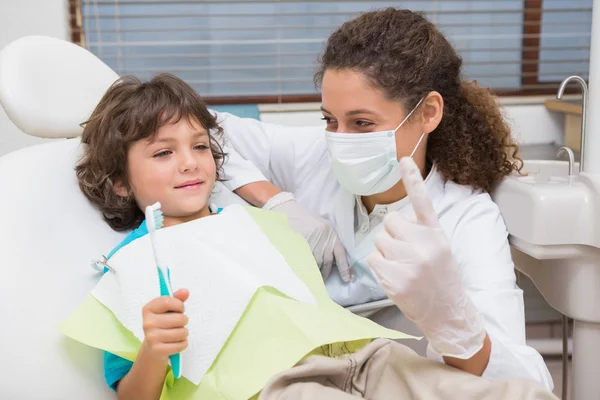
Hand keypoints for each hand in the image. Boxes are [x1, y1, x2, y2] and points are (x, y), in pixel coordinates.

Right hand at [142, 289, 189, 360]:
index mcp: (148, 309)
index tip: (180, 309)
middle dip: (184, 321)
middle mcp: (147, 323)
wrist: (153, 347)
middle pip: (179, 318)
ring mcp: (151, 337)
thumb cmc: (163, 324)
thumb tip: (185, 291)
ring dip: (184, 333)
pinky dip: (183, 343)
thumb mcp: (168, 309)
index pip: (167, 301)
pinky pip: (181, 344)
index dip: (179, 305)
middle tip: (178, 324)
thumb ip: (177, 298)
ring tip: (177, 333)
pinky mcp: (157, 350)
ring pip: (182, 332)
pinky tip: (175, 342)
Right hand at [264, 192, 351, 281]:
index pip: (341, 253)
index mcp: (331, 233)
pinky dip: (306, 267)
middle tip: (323, 280)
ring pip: (317, 263)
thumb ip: (326, 242)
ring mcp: (313, 240)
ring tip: (312, 277)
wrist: (287, 210)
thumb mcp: (320, 228)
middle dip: (325, 272)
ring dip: (315, 272)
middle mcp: (325, 237)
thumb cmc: (304, 220)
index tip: (347, 278)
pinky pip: (306, 260)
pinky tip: (304, 270)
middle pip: (327, 261)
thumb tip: (330, 261)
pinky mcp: (302, 243)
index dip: (344, 267)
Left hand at [366, 157, 485, 358]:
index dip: (412, 179)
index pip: (423, 201)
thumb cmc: (440, 278)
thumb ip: (421, 232)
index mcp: (436, 233)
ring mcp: (410, 262)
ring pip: (380, 240)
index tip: (402, 159)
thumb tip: (396, 221)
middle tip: (406, 254)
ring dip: (385, 251)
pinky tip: (394, 276)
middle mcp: (424, 244)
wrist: (448, 312)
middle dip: (393, 235)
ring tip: (402, 267)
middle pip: (390, 222)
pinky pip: (373, 259)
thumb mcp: (440, 248)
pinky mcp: (396, 278)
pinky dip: (379, 267)